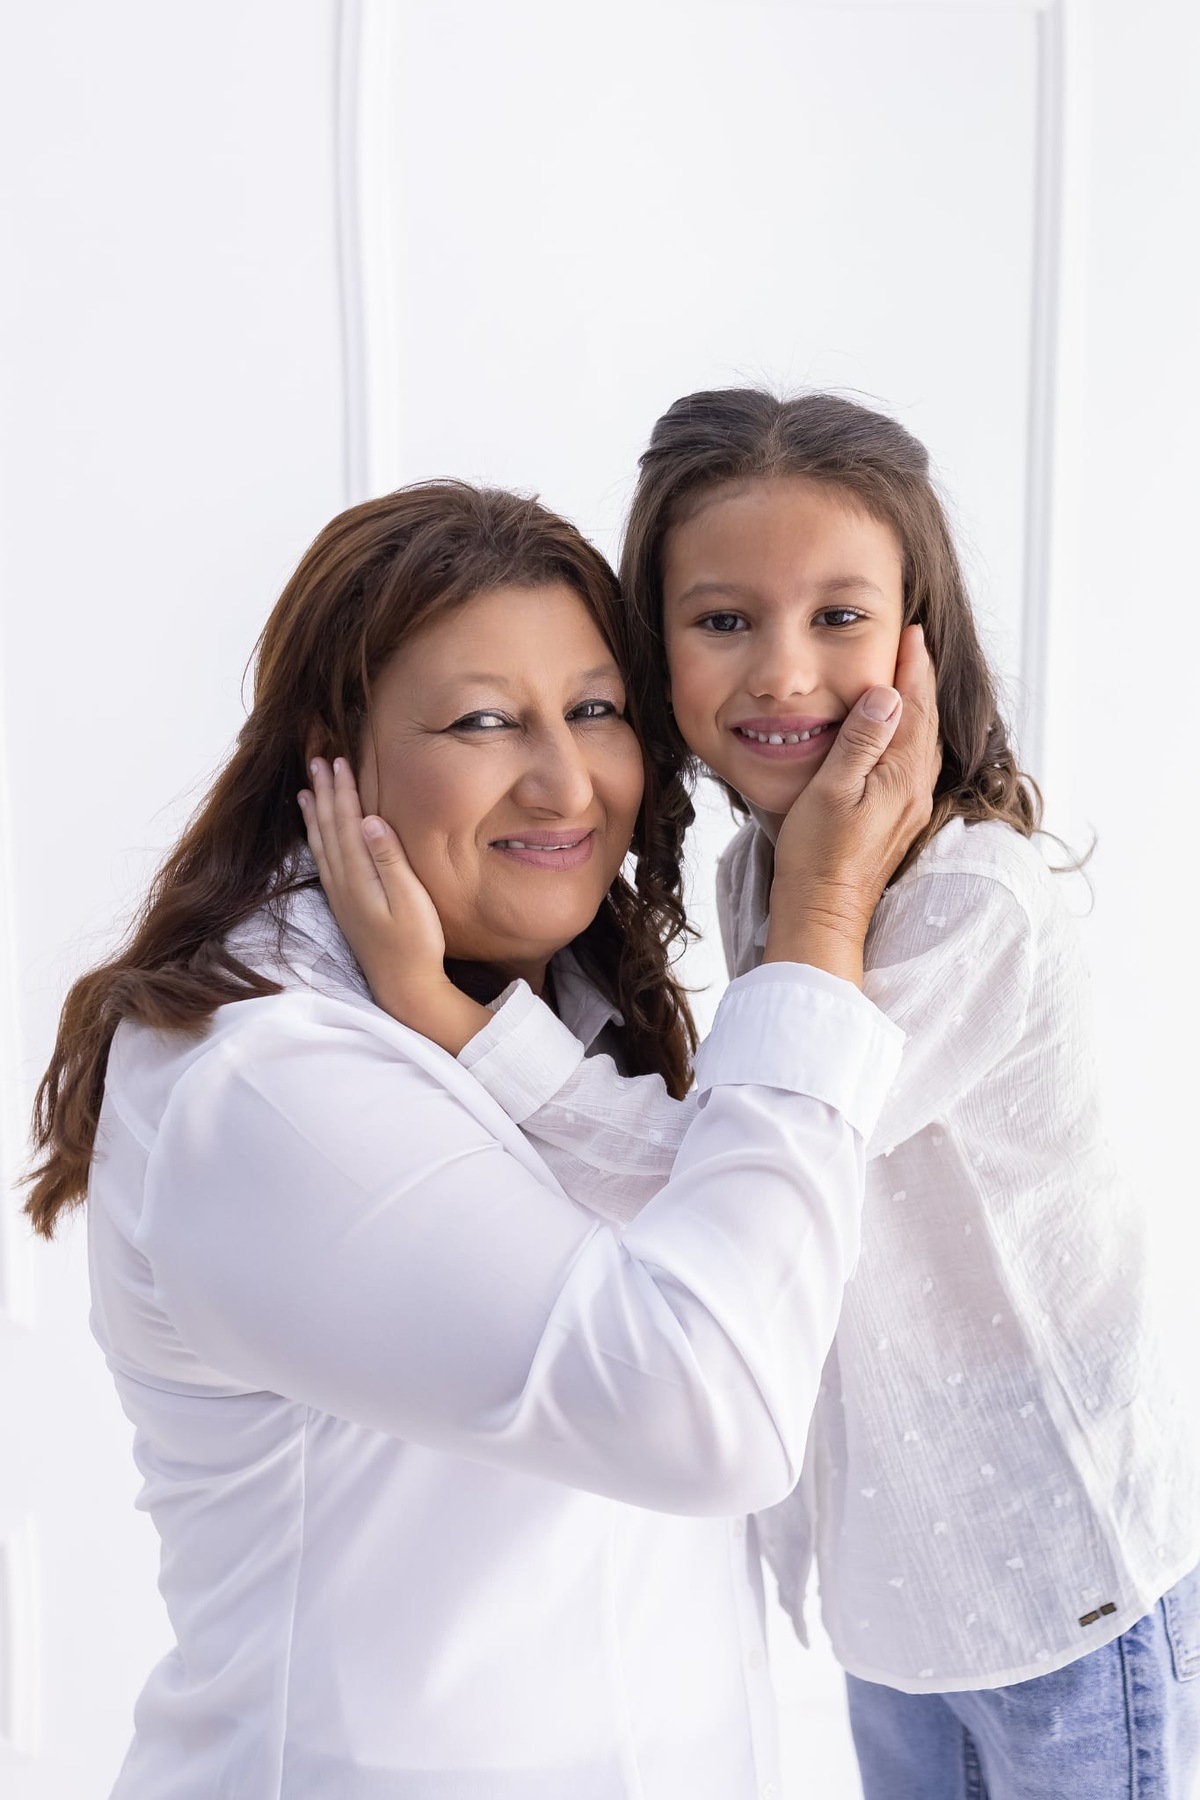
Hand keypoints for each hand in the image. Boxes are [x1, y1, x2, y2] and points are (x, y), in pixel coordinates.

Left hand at [298, 758, 490, 1053]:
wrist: (403, 986)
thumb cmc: (416, 943)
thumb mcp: (411, 900)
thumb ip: (389, 860)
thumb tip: (370, 820)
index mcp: (358, 877)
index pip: (346, 823)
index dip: (342, 791)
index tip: (338, 760)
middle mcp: (342, 882)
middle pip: (328, 827)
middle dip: (324, 791)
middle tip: (317, 758)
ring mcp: (340, 894)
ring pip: (321, 842)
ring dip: (315, 811)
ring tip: (308, 786)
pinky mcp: (344, 904)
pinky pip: (323, 859)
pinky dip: (315, 837)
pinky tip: (315, 830)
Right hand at [764, 625, 939, 985]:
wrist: (823, 911)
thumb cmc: (817, 855)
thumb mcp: (832, 789)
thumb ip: (861, 740)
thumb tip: (888, 694)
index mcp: (902, 775)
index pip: (913, 706)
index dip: (913, 666)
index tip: (910, 631)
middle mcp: (915, 789)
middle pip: (925, 720)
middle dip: (919, 679)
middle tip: (912, 642)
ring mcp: (908, 806)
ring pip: (922, 742)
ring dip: (916, 705)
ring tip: (907, 677)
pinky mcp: (897, 820)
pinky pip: (912, 762)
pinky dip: (908, 734)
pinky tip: (896, 732)